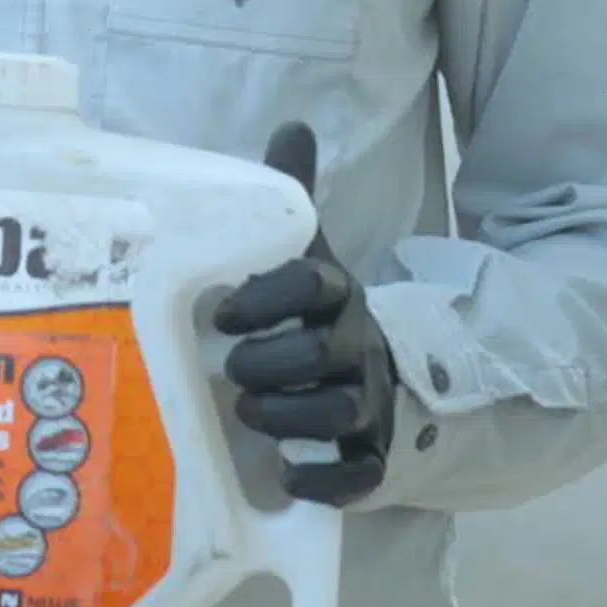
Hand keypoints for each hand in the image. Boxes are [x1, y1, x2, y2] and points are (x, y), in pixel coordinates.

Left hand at [211, 122, 400, 505]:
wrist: (384, 374)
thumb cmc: (318, 314)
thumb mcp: (305, 256)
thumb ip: (291, 200)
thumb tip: (294, 124)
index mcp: (337, 296)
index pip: (313, 285)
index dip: (266, 297)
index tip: (222, 315)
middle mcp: (358, 348)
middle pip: (322, 354)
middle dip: (268, 364)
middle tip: (233, 369)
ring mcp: (369, 403)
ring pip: (338, 415)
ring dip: (285, 417)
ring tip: (247, 413)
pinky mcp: (374, 455)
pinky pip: (360, 476)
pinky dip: (325, 483)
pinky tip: (288, 478)